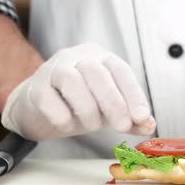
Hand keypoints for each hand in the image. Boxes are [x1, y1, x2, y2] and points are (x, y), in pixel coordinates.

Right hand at [1, 43, 154, 140]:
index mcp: (101, 58)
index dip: (133, 94)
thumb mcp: (109, 109)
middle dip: (113, 103)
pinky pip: (47, 98)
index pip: (121, 70)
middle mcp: (78, 57)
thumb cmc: (81, 103)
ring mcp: (53, 69)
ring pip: (71, 80)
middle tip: (122, 127)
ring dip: (87, 108)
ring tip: (92, 127)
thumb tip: (149, 126)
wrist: (40, 106)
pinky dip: (61, 116)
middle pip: (97, 73)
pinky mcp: (35, 87)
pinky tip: (68, 126)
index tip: (142, 118)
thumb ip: (130, 117)